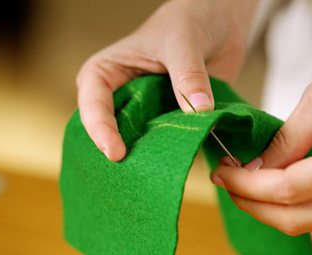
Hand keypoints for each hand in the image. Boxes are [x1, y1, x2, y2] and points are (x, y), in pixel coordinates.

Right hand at [76, 0, 256, 160]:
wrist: (217, 22)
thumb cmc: (188, 21)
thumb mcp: (184, 41)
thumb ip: (189, 74)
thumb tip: (199, 109)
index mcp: (106, 73)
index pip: (94, 105)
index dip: (101, 130)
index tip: (116, 152)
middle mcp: (121, 96)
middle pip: (112, 130)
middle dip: (122, 151)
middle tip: (133, 175)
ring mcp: (146, 110)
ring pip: (141, 141)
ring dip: (151, 156)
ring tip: (157, 176)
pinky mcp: (170, 120)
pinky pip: (169, 141)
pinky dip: (175, 152)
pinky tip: (182, 164)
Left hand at [211, 24, 311, 235]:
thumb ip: (286, 141)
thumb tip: (254, 169)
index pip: (287, 190)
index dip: (247, 185)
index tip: (221, 171)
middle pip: (296, 219)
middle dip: (252, 204)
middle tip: (224, 181)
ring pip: (308, 221)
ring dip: (268, 207)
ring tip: (240, 182)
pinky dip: (291, 203)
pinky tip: (268, 184)